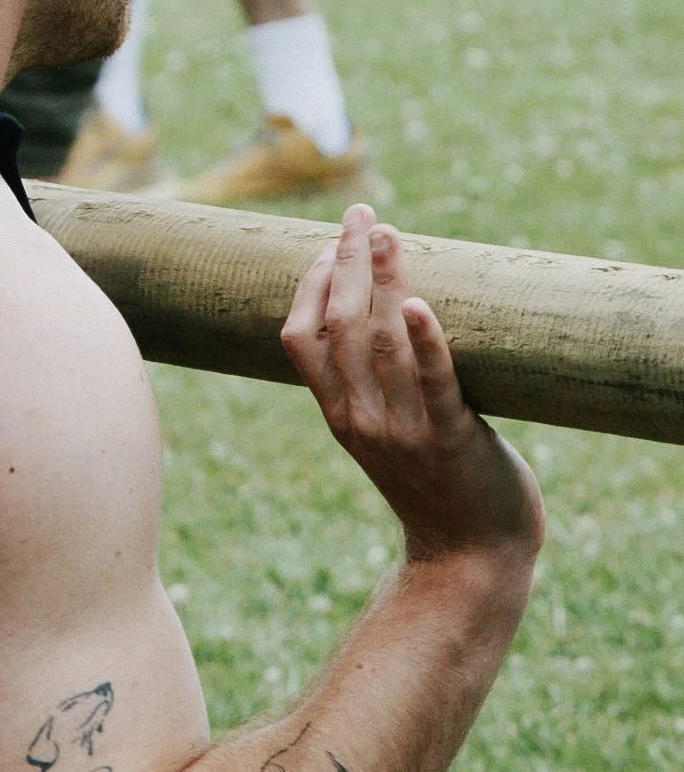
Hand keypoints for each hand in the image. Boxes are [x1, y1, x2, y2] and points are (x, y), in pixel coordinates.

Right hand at [282, 205, 543, 570]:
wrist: (470, 558)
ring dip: (382, 280)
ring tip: (388, 234)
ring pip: (379, 341)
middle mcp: (361, 418)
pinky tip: (418, 303)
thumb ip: (375, 389)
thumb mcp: (386, 436)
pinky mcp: (452, 436)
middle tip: (359, 214)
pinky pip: (433, 381)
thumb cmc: (436, 488)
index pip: (300, 337)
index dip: (308, 284)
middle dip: (345, 261)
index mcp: (339, 415)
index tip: (326, 243)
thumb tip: (386, 318)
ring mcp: (404, 428)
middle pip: (338, 325)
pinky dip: (425, 340)